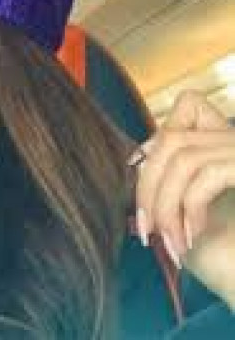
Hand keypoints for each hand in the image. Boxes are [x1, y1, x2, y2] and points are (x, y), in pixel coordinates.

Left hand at [132, 90, 234, 309]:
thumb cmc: (228, 254)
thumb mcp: (192, 212)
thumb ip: (173, 180)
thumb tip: (136, 161)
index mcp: (227, 142)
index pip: (188, 107)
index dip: (156, 143)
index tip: (144, 184)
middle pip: (172, 138)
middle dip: (148, 187)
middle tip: (146, 231)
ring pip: (184, 158)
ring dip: (167, 206)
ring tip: (171, 243)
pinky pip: (208, 175)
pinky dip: (191, 208)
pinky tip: (194, 237)